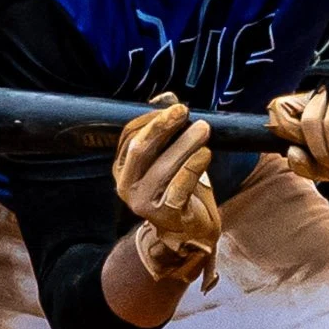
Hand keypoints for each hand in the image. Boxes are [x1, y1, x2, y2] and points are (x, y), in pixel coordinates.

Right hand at [112, 93, 220, 288]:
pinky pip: (180, 186)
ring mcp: (143, 202)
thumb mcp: (169, 156)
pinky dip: (194, 167)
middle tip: (185, 112)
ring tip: (203, 130)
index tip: (176, 107)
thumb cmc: (178, 188)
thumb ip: (165, 129)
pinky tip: (205, 154)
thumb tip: (166, 98)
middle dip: (163, 126)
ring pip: (163, 166)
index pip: (130, 135)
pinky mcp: (164, 215)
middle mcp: (126, 185)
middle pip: (141, 149)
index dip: (152, 118)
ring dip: (185, 144)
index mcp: (122, 168)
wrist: (188, 230)